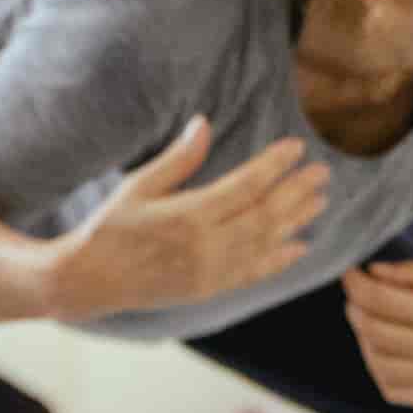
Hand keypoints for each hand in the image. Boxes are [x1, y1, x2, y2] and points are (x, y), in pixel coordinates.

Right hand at [46, 118, 327, 319]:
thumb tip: (205, 122)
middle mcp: (204, 247)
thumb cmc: (110, 227)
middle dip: (296, 191)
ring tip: (320, 200)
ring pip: (264, 243)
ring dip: (295, 221)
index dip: (274, 166)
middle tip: (322, 172)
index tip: (297, 148)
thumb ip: (178, 158)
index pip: (244, 186)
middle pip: (264, 215)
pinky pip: (252, 273)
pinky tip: (300, 246)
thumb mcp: (138, 186)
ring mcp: (209, 272)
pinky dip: (278, 260)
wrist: (90, 280)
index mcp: (187, 216)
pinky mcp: (208, 289)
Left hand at [341, 260, 412, 407]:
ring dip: (364, 340)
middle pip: (373, 332)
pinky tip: (386, 352)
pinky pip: (394, 391)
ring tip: (371, 322)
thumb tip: (374, 273)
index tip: (350, 274)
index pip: (379, 302)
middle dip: (356, 309)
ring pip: (377, 363)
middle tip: (358, 296)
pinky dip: (380, 371)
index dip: (356, 286)